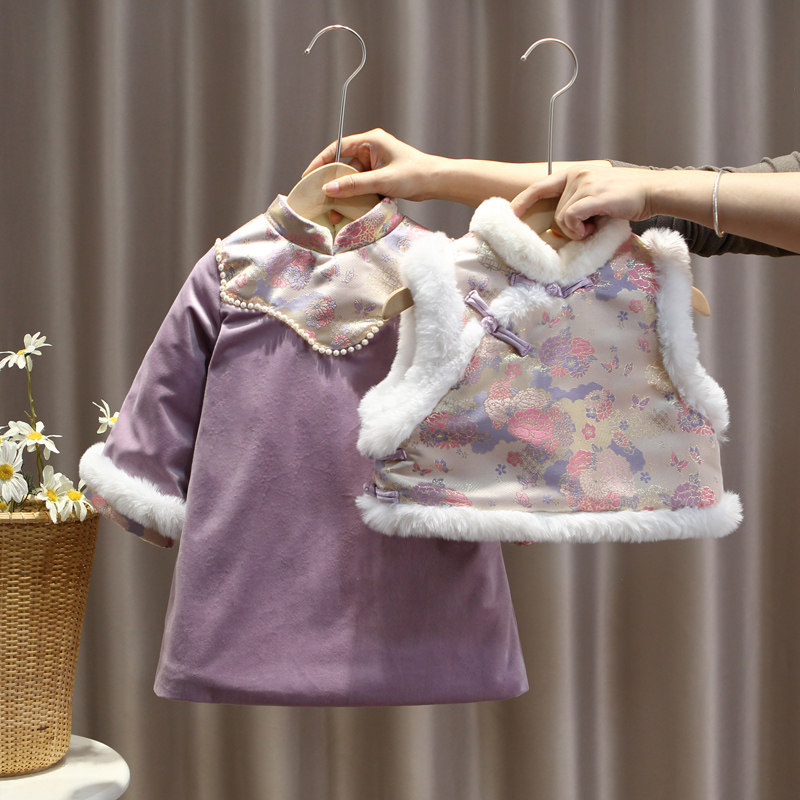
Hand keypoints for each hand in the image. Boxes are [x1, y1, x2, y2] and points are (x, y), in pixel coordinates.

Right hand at [301, 128, 441, 200]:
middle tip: (320, 199)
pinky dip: (356, 198)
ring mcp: (375, 165)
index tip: (308, 175)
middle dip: (332, 184)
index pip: (337, 148)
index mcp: (370, 141)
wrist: (437, 182)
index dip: (321, 162)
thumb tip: (329, 189)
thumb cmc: (415, 174)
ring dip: (345, 195)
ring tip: (335, 211)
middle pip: (343, 166)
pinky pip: (362, 187)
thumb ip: (355, 185)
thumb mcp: (382, 180)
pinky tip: (350, 210)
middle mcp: (371, 150)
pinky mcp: (380, 177)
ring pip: (352, 180)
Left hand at [510, 166, 655, 239]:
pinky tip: (592, 229)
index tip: (510, 214)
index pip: (540, 186)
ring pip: (562, 218)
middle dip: (568, 227)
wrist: (652, 191)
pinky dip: (578, 229)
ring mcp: (584, 184)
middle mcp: (576, 175)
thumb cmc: (625, 198)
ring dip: (577, 230)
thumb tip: (560, 224)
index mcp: (574, 173)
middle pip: (555, 211)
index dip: (522, 201)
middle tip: (588, 228)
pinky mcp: (592, 196)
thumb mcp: (596, 194)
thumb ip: (578, 202)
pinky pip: (570, 218)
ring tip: (595, 225)